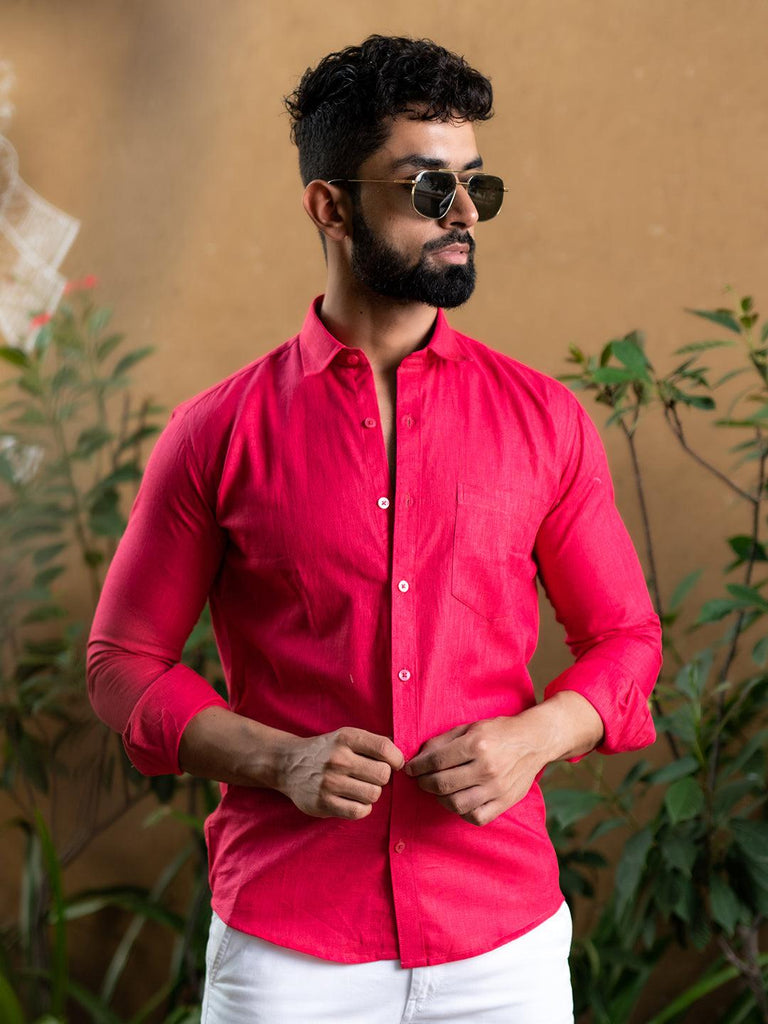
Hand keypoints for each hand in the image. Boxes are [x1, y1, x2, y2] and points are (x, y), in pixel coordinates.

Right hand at [277, 727, 404, 820]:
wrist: (289, 765)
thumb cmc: (326, 751)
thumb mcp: (346, 737)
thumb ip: (373, 743)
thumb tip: (404, 753)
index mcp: (346, 738)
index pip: (385, 748)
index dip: (396, 759)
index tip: (394, 764)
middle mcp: (338, 758)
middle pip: (383, 774)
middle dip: (382, 778)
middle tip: (371, 777)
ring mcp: (330, 782)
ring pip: (374, 794)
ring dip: (372, 793)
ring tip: (360, 788)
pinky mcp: (324, 803)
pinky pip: (359, 811)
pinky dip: (363, 808)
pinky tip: (354, 801)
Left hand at [404, 715, 547, 826]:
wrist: (534, 741)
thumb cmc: (499, 732)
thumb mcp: (470, 727)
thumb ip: (443, 741)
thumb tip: (419, 756)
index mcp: (477, 745)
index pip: (436, 761)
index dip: (417, 767)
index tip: (409, 769)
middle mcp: (487, 768)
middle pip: (442, 784)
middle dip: (424, 783)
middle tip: (420, 780)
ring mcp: (497, 788)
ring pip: (456, 804)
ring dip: (439, 799)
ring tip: (437, 790)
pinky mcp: (505, 802)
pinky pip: (476, 817)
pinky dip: (461, 812)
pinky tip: (457, 800)